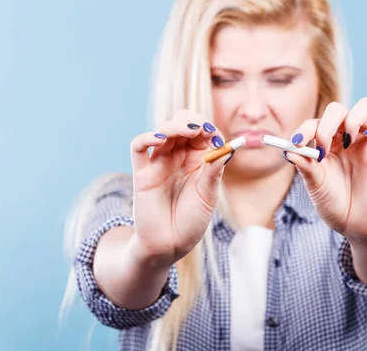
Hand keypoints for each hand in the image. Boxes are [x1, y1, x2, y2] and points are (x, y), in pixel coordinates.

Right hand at [128, 110, 231, 266]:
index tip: (215, 135)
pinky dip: (147, 137)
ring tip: (185, 130)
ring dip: (174, 125)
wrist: (169, 245)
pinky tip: (159, 138)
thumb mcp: (209, 195)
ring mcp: (160, 162)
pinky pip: (138, 146)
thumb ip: (214, 171)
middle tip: (199, 130)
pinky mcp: (142, 172)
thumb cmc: (192, 222)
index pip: (202, 133)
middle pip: (182, 125)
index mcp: (198, 160)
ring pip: (163, 131)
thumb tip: (227, 148)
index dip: (208, 129)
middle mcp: (179, 157)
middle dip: (191, 121)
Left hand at [285, 98, 366, 241]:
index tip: (297, 142)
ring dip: (354, 117)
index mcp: (326, 144)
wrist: (354, 225)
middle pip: (338, 110)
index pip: (315, 123)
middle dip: (327, 124)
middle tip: (323, 148)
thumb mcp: (315, 186)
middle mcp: (345, 139)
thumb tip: (287, 150)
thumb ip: (305, 166)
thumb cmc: (332, 204)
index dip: (305, 128)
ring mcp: (366, 143)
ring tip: (348, 140)